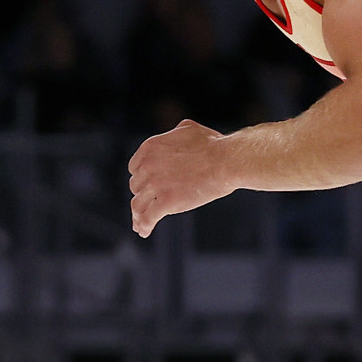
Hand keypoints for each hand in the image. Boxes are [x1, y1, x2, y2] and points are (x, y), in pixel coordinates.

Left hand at [128, 119, 235, 236]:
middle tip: (148, 205)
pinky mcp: (166, 202)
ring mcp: (156, 184)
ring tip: (140, 225)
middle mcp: (148, 165)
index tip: (144, 187)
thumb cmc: (214, 145)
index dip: (140, 178)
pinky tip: (144, 231)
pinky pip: (148, 217)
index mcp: (151, 147)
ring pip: (137, 205)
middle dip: (142, 196)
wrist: (227, 161)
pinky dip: (144, 226)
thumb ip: (175, 133)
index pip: (134, 167)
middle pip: (136, 187)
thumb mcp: (189, 129)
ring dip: (137, 216)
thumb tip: (174, 132)